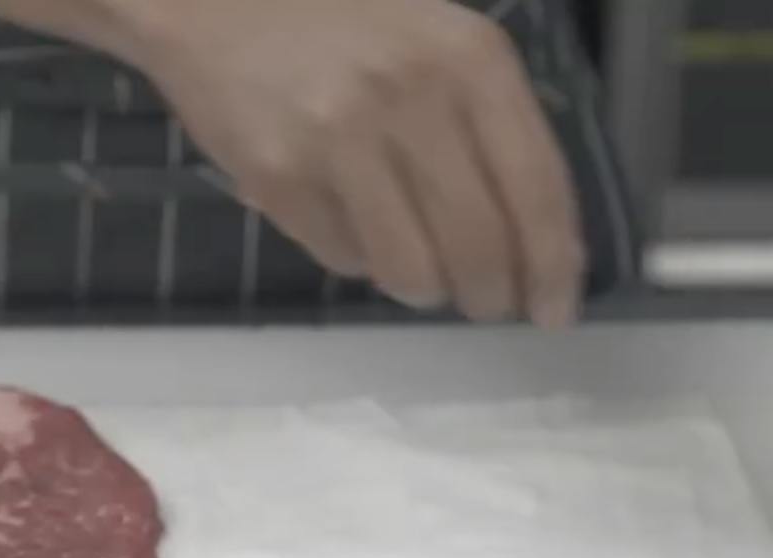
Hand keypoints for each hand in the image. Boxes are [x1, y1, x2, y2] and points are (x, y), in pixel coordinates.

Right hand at [89, 0, 586, 326]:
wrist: (218, 0)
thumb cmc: (344, 23)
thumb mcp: (439, 42)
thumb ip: (492, 126)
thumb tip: (536, 242)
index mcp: (469, 58)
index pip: (536, 187)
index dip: (553, 266)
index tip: (554, 312)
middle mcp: (411, 96)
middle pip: (479, 245)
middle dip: (491, 295)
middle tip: (487, 304)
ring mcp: (339, 139)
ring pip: (412, 272)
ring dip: (424, 289)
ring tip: (418, 269)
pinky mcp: (279, 178)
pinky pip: (344, 260)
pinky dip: (357, 258)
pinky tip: (348, 216)